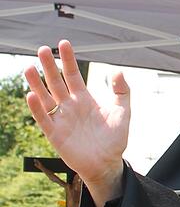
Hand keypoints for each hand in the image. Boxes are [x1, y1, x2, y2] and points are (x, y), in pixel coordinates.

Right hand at [24, 40, 129, 190]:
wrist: (108, 163)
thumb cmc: (114, 139)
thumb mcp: (122, 112)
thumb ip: (122, 92)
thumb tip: (117, 71)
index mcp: (84, 99)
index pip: (73, 75)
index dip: (68, 60)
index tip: (64, 43)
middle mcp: (69, 106)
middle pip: (56, 82)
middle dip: (49, 66)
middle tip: (43, 49)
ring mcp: (61, 119)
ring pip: (45, 97)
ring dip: (37, 83)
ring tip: (30, 67)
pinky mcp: (55, 133)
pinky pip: (43, 119)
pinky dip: (36, 108)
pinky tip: (32, 95)